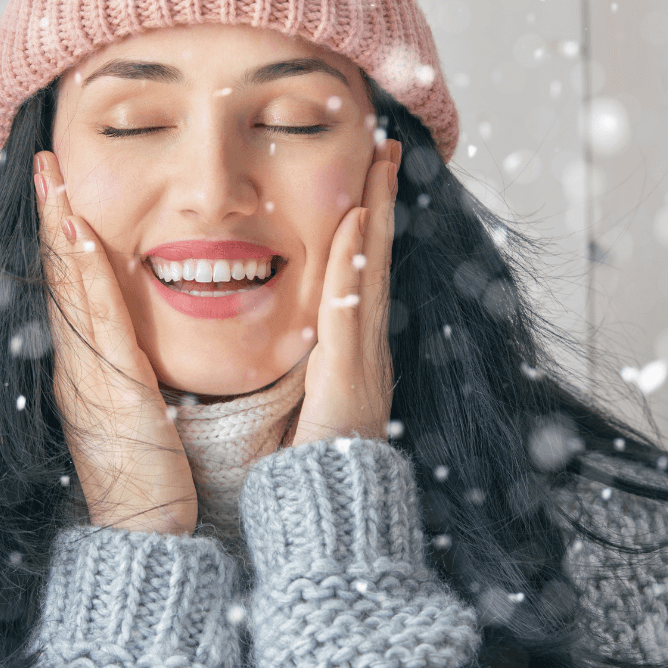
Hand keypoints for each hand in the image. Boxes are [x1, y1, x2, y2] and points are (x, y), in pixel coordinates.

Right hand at [35, 151, 197, 534]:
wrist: (145, 536)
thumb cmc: (149, 479)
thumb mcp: (140, 413)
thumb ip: (135, 373)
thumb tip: (141, 344)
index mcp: (87, 368)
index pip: (71, 290)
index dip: (63, 239)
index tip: (61, 191)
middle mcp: (76, 365)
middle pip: (60, 279)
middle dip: (52, 218)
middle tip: (44, 165)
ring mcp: (85, 376)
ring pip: (70, 290)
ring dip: (61, 231)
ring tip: (52, 179)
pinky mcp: (110, 390)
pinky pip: (98, 321)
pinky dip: (84, 276)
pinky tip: (81, 236)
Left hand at [287, 139, 399, 446]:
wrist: (327, 518)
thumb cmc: (304, 465)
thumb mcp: (297, 402)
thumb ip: (297, 364)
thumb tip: (283, 332)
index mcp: (349, 352)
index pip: (356, 273)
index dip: (364, 224)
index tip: (364, 178)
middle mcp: (364, 347)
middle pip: (373, 260)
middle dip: (381, 202)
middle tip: (385, 148)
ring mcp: (364, 359)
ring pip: (371, 271)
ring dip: (377, 214)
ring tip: (381, 164)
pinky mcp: (353, 376)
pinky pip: (352, 307)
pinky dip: (357, 264)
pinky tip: (357, 221)